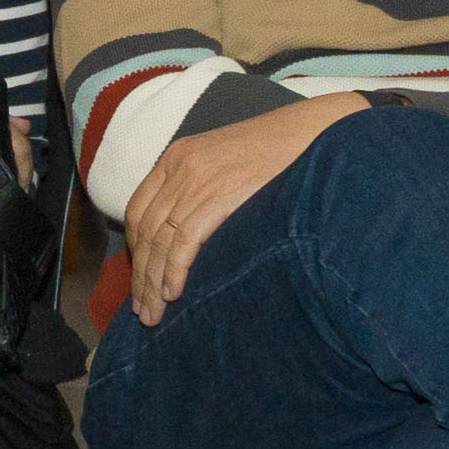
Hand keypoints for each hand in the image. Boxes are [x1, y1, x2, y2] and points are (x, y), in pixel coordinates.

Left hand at [121, 94, 356, 321]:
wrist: (312, 132)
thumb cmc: (278, 152)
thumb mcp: (226, 161)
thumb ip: (202, 189)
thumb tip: (191, 236)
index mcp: (177, 157)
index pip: (139, 210)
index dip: (136, 250)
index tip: (141, 278)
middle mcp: (180, 168)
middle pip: (145, 230)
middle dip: (141, 275)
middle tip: (142, 310)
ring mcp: (197, 181)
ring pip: (160, 240)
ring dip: (153, 283)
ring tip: (154, 315)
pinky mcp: (218, 196)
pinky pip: (184, 241)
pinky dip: (174, 271)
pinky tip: (173, 294)